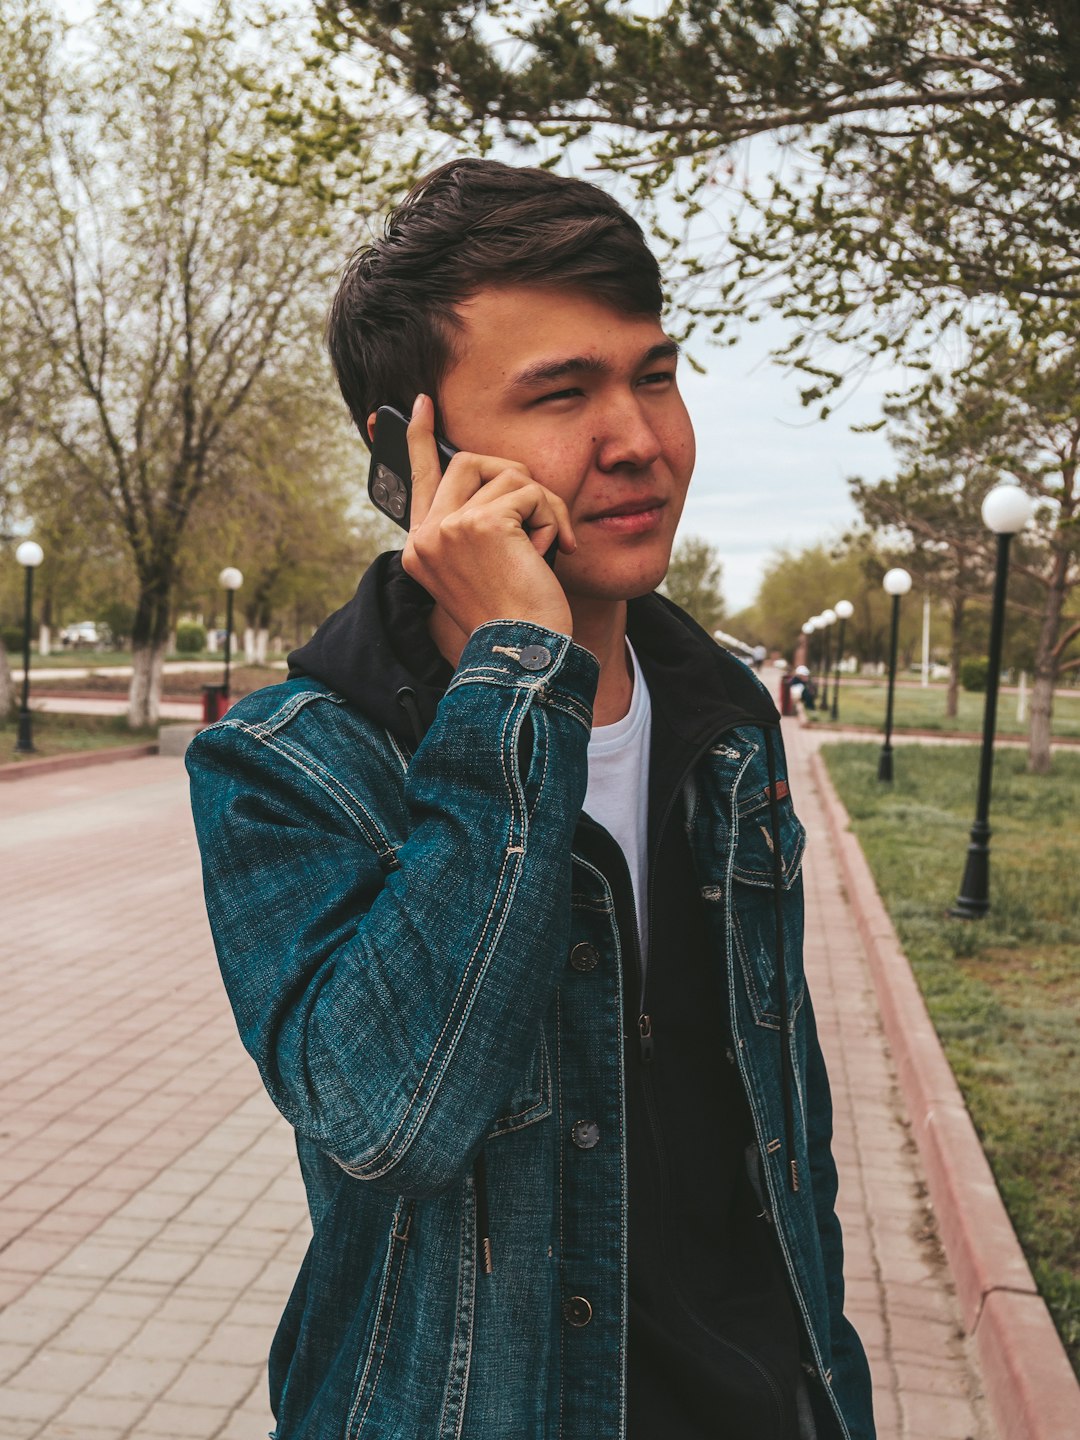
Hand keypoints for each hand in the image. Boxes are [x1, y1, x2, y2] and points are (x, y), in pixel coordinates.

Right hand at [401, 395, 575, 637]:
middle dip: (514, 479)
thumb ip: (477, 525)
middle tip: (539, 513)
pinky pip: (530, 493)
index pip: (417, 478)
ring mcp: (449, 528)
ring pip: (507, 475)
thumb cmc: (514, 617)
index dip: (421, 438)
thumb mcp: (485, 569)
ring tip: (545, 547)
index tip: (423, 404)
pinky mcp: (481, 524)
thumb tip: (498, 477)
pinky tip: (550, 552)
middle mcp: (426, 537)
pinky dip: (552, 519)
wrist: (523, 652)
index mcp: (421, 549)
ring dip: (541, 506)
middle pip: (469, 462)